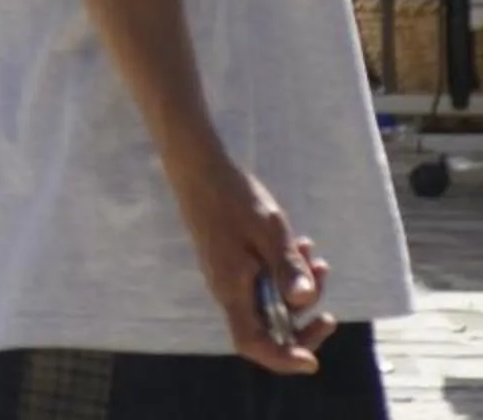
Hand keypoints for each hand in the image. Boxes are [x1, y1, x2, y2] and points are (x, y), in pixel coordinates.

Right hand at [172, 154, 331, 374]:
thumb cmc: (232, 197)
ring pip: (270, 303)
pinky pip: (264, 283)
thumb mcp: (269, 231)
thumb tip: (303, 302)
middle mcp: (229, 289)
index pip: (252, 343)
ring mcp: (230, 275)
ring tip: (318, 262)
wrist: (199, 168)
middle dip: (303, 326)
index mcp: (233, 288)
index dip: (281, 359)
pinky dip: (286, 274)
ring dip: (299, 293)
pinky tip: (301, 249)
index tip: (312, 361)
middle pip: (266, 329)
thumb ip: (287, 268)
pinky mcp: (233, 262)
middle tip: (329, 315)